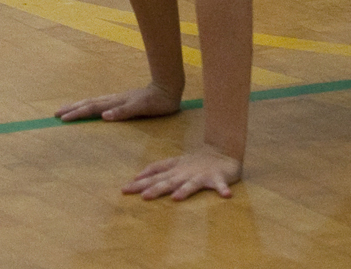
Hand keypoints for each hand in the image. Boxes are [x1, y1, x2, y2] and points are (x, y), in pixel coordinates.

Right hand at [57, 83, 180, 123]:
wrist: (167, 89)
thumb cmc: (157, 102)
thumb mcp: (142, 108)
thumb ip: (124, 112)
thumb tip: (104, 116)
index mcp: (116, 103)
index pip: (92, 108)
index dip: (77, 113)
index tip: (62, 118)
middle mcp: (114, 100)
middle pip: (88, 103)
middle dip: (72, 108)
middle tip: (55, 113)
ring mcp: (117, 99)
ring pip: (93, 102)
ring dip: (78, 106)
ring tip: (66, 109)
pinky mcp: (121, 101)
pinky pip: (100, 103)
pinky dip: (89, 106)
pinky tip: (89, 108)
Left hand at [122, 145, 241, 201]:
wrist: (221, 150)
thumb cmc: (195, 161)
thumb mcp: (174, 163)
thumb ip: (157, 168)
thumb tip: (136, 176)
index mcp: (174, 169)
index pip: (155, 175)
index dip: (141, 181)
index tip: (125, 189)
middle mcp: (185, 172)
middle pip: (169, 181)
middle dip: (156, 188)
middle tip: (143, 197)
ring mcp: (201, 175)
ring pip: (191, 183)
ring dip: (184, 190)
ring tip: (176, 198)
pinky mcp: (217, 177)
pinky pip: (220, 184)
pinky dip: (222, 189)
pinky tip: (225, 195)